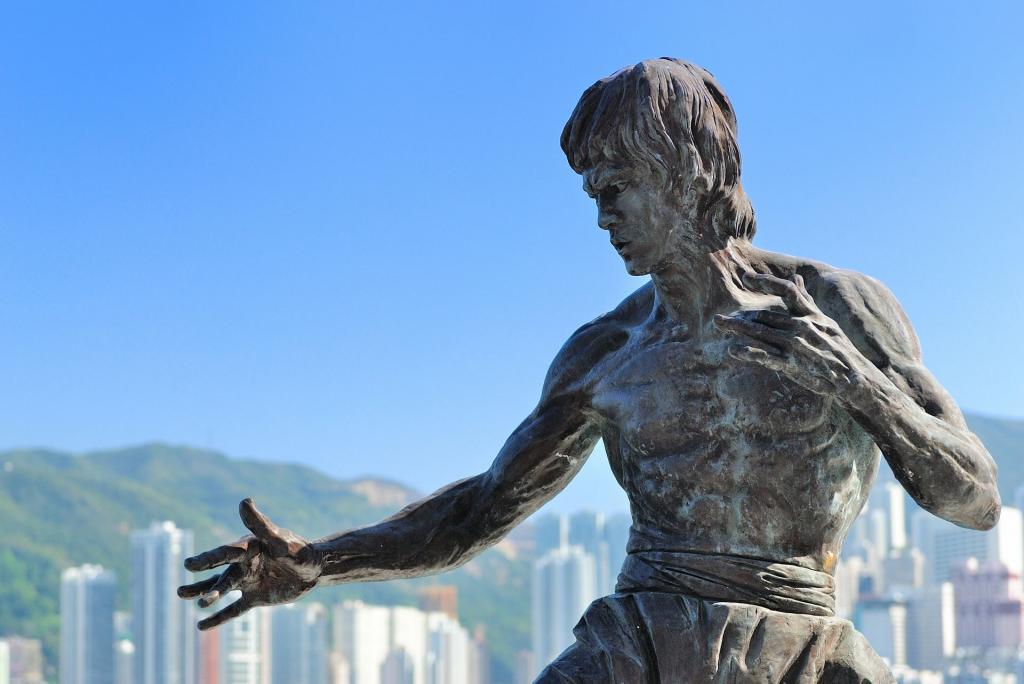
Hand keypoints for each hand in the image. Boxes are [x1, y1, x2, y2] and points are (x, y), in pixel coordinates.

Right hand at [177, 498, 321, 629]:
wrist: (316, 569)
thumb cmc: (300, 551)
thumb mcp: (281, 540)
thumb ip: (261, 524)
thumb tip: (243, 501)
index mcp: (249, 548)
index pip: (225, 553)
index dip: (208, 559)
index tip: (190, 564)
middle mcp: (245, 564)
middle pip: (219, 576)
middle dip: (201, 584)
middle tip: (180, 592)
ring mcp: (249, 581)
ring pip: (222, 590)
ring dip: (206, 596)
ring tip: (186, 598)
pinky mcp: (255, 597)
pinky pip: (234, 610)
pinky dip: (219, 618)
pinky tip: (201, 626)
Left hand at [714, 271, 868, 396]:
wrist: (854, 377)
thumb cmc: (838, 347)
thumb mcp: (824, 320)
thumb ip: (806, 300)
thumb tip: (797, 278)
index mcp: (809, 314)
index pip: (786, 290)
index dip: (766, 282)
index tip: (745, 277)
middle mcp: (801, 326)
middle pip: (765, 315)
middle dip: (740, 316)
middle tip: (717, 316)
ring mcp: (795, 345)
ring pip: (761, 333)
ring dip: (737, 329)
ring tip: (718, 324)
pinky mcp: (793, 364)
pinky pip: (767, 357)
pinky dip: (750, 353)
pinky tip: (733, 351)